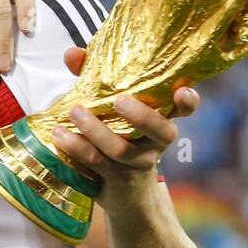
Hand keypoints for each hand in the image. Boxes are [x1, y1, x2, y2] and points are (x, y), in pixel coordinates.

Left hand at [50, 47, 199, 201]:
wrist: (123, 193)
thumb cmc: (115, 135)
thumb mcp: (108, 106)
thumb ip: (92, 76)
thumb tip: (72, 54)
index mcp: (161, 119)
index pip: (184, 109)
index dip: (188, 101)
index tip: (182, 91)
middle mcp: (156, 143)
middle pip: (160, 131)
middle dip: (141, 115)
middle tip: (118, 100)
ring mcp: (138, 163)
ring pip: (121, 149)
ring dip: (96, 130)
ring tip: (74, 112)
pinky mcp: (117, 180)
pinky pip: (97, 163)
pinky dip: (77, 147)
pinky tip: (59, 135)